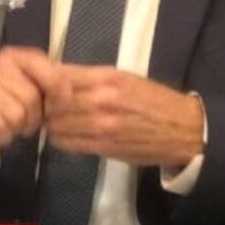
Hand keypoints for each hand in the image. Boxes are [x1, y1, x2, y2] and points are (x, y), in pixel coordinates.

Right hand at [0, 46, 62, 156]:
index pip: (44, 68)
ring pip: (16, 114)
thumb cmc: (4, 103)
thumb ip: (52, 83)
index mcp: (13, 56)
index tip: (60, 104)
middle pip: (31, 97)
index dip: (59, 89)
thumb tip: (73, 92)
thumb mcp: (28, 87)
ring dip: (16, 127)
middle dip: (33, 117)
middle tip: (26, 121)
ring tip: (9, 124)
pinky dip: (2, 134)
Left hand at [44, 65, 203, 166]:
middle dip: (44, 104)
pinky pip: (67, 143)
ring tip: (55, 120)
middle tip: (43, 106)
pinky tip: (67, 134)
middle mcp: (101, 100)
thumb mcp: (124, 78)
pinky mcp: (102, 147)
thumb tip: (56, 78)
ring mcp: (101, 125)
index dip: (44, 82)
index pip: (58, 76)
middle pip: (52, 102)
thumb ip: (90, 79)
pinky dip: (61, 139)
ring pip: (56, 124)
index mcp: (106, 77)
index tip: (41, 85)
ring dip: (51, 123)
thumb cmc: (154, 99)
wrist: (183, 129)